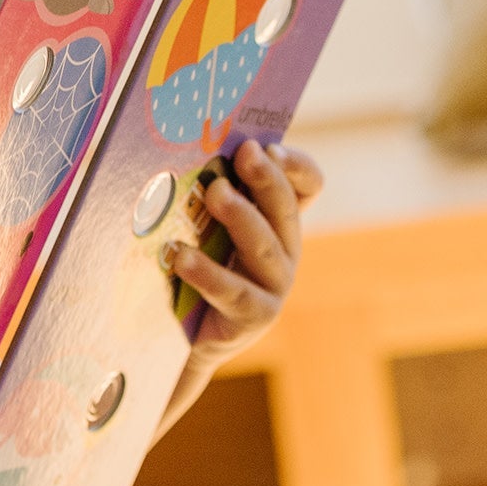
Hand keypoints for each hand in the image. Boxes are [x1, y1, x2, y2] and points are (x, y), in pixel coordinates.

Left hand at [168, 140, 322, 365]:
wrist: (187, 340)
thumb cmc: (195, 271)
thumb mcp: (207, 228)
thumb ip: (207, 194)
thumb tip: (182, 151)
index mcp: (277, 221)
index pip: (306, 186)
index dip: (296, 165)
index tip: (268, 145)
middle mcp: (285, 250)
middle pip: (285, 209)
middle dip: (266, 178)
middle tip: (244, 153)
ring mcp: (274, 285)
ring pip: (264, 245)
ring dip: (242, 216)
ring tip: (215, 193)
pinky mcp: (255, 315)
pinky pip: (234, 291)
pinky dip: (208, 272)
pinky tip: (180, 256)